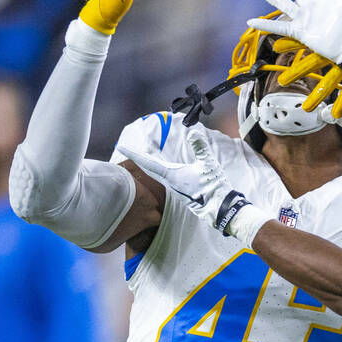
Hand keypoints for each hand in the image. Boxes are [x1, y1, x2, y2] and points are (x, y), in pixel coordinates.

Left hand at [119, 125, 236, 229]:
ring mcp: (175, 189)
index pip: (148, 163)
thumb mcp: (208, 164)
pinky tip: (162, 170)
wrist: (221, 210)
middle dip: (138, 158)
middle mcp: (170, 183)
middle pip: (148, 169)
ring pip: (156, 175)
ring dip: (147, 166)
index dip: (134, 154)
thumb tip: (192, 131)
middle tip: (127, 150)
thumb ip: (200, 147)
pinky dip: (158, 172)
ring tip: (141, 157)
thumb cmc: (214, 188)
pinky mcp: (182, 193)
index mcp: (172, 176)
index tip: (120, 148)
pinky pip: (165, 180)